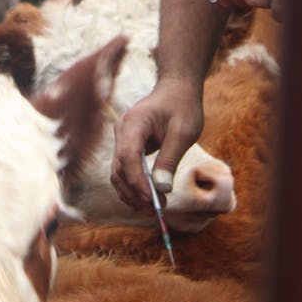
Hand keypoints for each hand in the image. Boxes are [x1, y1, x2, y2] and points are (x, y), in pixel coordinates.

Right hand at [111, 79, 202, 212]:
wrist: (177, 89)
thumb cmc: (182, 106)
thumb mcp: (183, 132)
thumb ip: (170, 159)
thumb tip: (162, 190)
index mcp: (134, 123)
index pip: (128, 157)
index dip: (138, 182)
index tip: (152, 201)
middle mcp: (122, 131)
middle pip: (119, 168)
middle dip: (135, 192)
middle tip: (156, 211)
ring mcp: (123, 139)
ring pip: (118, 173)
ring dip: (133, 193)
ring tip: (154, 209)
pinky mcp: (128, 146)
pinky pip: (125, 170)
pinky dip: (133, 186)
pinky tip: (148, 199)